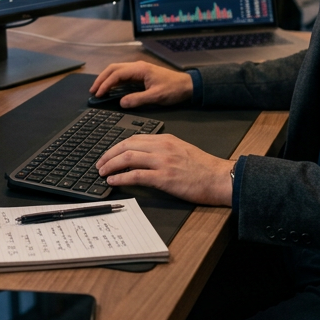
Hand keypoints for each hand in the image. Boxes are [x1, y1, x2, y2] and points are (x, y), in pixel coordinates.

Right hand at [90, 62, 193, 108]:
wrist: (187, 85)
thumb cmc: (173, 89)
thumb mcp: (156, 96)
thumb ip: (138, 99)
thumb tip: (121, 103)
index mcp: (140, 69)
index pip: (117, 74)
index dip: (105, 83)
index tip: (98, 93)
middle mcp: (137, 66)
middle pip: (113, 68)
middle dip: (101, 79)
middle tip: (93, 91)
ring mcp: (138, 69)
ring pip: (117, 70)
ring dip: (106, 78)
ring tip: (98, 89)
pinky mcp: (140, 74)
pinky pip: (123, 75)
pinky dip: (114, 80)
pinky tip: (110, 88)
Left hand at [95, 134, 234, 205]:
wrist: (220, 178)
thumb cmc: (203, 168)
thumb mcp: (181, 150)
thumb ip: (163, 150)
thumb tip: (143, 157)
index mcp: (165, 139)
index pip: (134, 139)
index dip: (117, 147)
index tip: (108, 154)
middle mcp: (162, 147)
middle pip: (127, 146)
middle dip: (109, 154)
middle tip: (100, 164)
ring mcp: (163, 162)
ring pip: (128, 158)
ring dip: (111, 165)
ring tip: (102, 172)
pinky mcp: (165, 178)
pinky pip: (136, 175)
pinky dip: (121, 177)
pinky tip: (114, 181)